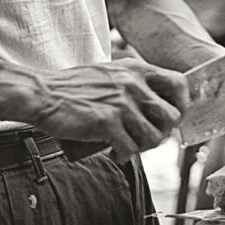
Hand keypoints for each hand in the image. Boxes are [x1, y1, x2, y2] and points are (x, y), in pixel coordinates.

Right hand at [30, 58, 186, 162]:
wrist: (42, 94)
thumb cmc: (74, 88)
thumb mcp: (111, 74)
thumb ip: (135, 84)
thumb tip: (159, 105)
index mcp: (137, 70)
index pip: (179, 83)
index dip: (181, 104)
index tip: (171, 117)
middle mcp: (134, 84)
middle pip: (172, 116)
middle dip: (163, 132)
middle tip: (145, 138)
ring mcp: (121, 103)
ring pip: (154, 136)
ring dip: (143, 147)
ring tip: (128, 145)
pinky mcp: (107, 122)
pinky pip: (130, 148)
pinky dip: (123, 155)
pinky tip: (113, 152)